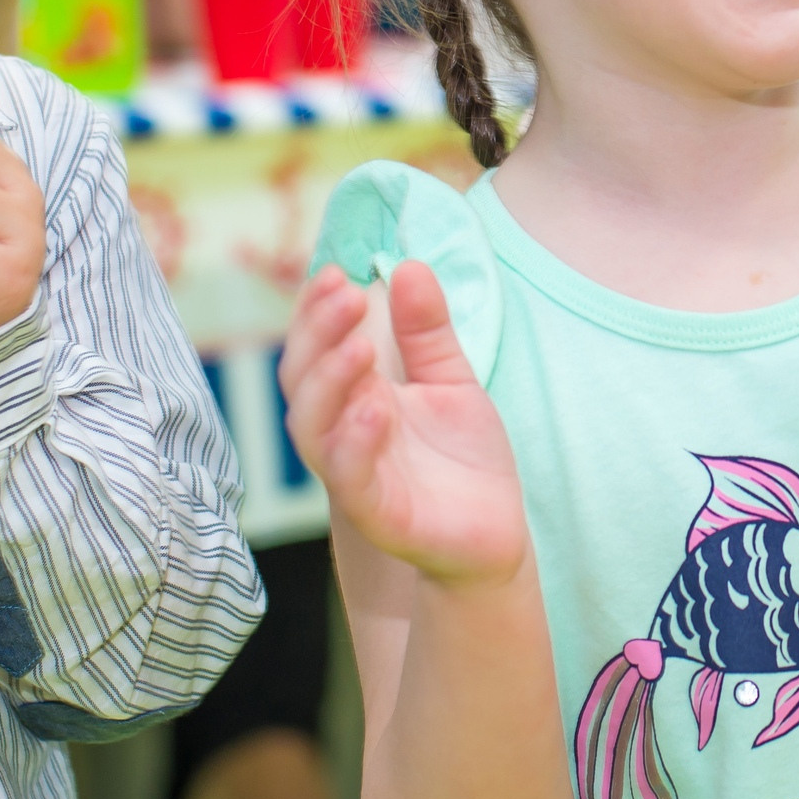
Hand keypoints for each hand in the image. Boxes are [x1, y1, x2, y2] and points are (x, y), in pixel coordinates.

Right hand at [280, 262, 528, 586]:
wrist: (497, 533)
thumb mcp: (451, 379)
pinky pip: (349, 480)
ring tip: (359, 347)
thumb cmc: (464, 459)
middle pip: (302, 380)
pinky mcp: (377, 514)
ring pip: (312, 428)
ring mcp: (354, 474)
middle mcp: (343, 432)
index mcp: (354, 395)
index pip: (315, 348)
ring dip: (329, 383)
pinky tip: (374, 410)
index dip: (314, 311)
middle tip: (349, 297)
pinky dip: (353, 444)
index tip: (335, 274)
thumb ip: (428, 330)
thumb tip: (409, 265)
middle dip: (318, 334)